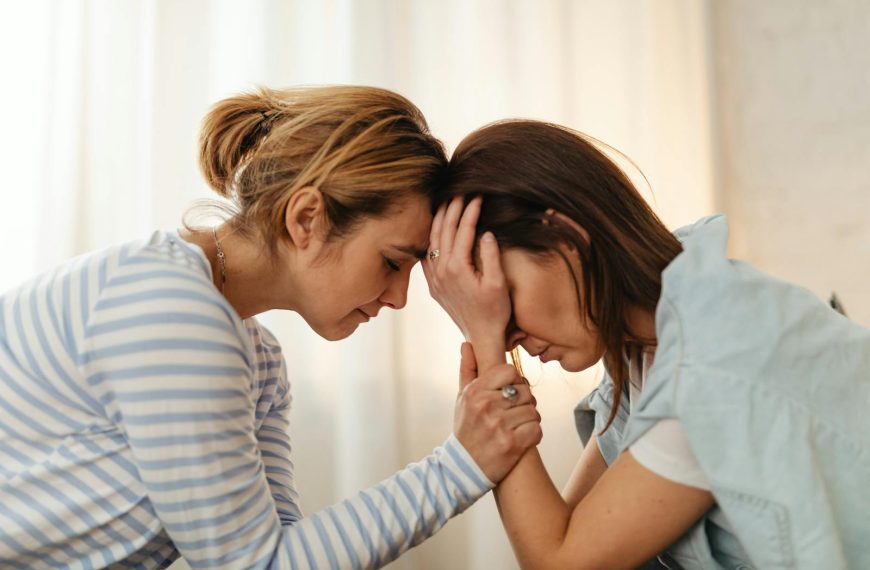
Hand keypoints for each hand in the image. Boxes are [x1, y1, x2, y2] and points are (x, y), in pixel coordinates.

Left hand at [423, 196, 510, 369]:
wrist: (482, 336)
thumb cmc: (495, 312)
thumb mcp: (498, 284)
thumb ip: (491, 256)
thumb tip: (485, 233)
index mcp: (457, 268)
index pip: (463, 230)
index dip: (471, 210)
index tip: (478, 194)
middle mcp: (441, 271)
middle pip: (445, 231)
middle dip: (453, 208)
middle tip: (461, 190)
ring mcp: (435, 278)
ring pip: (433, 241)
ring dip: (440, 219)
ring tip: (447, 202)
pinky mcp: (433, 285)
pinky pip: (427, 256)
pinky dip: (431, 238)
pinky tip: (436, 229)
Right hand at [453, 342, 542, 483]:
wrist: (463, 469)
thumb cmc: (466, 429)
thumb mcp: (462, 398)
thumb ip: (468, 369)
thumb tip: (467, 344)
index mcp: (476, 391)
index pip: (510, 371)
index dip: (514, 382)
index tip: (508, 394)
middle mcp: (487, 406)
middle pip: (525, 391)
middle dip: (524, 402)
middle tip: (513, 413)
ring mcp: (500, 425)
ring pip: (533, 410)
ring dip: (529, 419)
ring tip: (515, 427)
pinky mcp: (512, 445)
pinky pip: (537, 429)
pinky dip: (533, 435)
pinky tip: (520, 438)